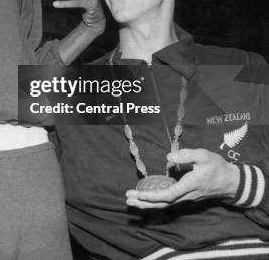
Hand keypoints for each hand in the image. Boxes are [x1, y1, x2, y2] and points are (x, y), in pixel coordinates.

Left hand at [125, 148, 239, 208]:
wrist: (231, 182)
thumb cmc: (217, 167)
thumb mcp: (204, 155)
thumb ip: (186, 155)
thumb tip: (168, 158)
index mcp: (190, 185)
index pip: (169, 195)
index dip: (152, 196)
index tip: (138, 193)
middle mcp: (186, 195)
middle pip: (163, 203)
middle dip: (144, 203)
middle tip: (128, 198)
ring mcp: (186, 198)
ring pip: (165, 204)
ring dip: (147, 204)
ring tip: (131, 200)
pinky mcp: (185, 197)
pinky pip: (168, 202)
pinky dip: (154, 201)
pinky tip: (144, 198)